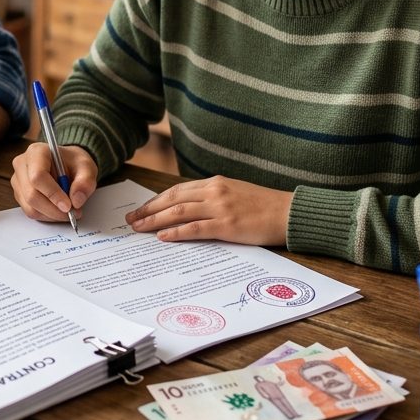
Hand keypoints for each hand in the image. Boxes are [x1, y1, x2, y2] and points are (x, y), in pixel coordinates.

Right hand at [10, 143, 97, 221]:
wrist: (66, 164)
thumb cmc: (73, 163)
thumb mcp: (87, 167)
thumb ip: (85, 182)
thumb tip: (76, 201)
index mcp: (36, 152)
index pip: (38, 176)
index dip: (53, 194)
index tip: (68, 206)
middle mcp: (22, 165)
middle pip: (32, 195)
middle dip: (54, 209)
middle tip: (72, 213)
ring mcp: (18, 181)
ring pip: (30, 207)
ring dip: (51, 214)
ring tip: (67, 212)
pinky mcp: (19, 194)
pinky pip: (30, 211)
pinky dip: (46, 216)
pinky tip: (57, 210)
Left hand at [126, 176, 292, 244]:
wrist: (289, 213)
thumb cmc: (263, 206)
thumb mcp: (234, 193)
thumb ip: (212, 197)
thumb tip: (188, 207)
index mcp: (214, 183)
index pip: (176, 190)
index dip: (156, 200)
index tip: (141, 208)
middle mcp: (214, 191)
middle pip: (172, 199)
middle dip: (148, 209)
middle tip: (131, 219)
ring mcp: (220, 208)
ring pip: (178, 212)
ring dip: (155, 220)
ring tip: (139, 228)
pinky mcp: (227, 225)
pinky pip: (195, 228)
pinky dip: (176, 232)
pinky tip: (163, 237)